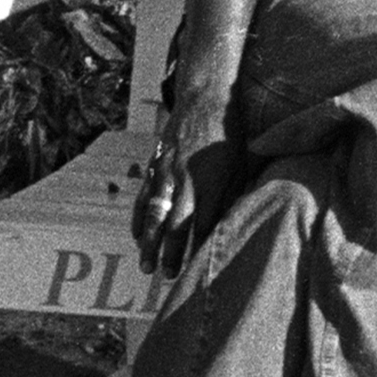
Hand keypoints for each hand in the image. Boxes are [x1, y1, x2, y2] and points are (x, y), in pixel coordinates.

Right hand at [129, 80, 241, 276]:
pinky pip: (143, 196)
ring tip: (146, 265)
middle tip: (168, 277)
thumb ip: (232, 196)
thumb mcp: (240, 165)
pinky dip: (138, 218)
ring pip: (154, 214)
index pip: (204, 225)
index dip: (198, 250)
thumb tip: (230, 226)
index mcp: (212, 182)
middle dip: (171, 253)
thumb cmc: (229, 135)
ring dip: (149, 242)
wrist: (205, 99)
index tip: (196, 272)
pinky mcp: (155, 165)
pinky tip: (136, 236)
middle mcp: (187, 180)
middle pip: (176, 224)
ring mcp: (167, 173)